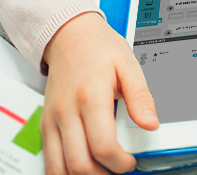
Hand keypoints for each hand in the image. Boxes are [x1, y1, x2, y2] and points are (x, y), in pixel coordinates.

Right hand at [41, 12, 158, 174]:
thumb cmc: (99, 48)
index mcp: (91, 96)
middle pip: (80, 164)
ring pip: (60, 168)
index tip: (131, 161)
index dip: (120, 162)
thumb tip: (151, 123)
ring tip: (102, 171)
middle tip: (119, 168)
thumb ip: (140, 97)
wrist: (70, 35)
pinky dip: (63, 171)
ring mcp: (53, 119)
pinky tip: (80, 168)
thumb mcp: (128, 65)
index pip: (103, 146)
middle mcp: (67, 111)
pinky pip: (49, 160)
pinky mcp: (45, 124)